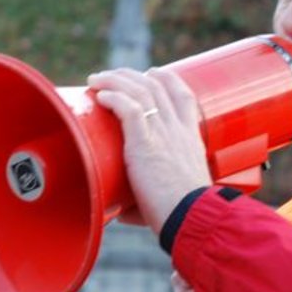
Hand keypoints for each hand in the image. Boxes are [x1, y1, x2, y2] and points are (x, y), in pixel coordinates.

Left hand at [86, 66, 210, 230]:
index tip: (152, 73)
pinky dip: (114, 97)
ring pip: (140, 91)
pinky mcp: (145, 144)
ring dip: (115, 80)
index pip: (183, 96)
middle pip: (156, 86)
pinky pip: (129, 109)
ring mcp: (163, 134)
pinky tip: (101, 95)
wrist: (193, 218)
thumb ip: (145, 199)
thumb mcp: (173, 195)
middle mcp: (178, 130)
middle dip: (131, 75)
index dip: (167, 79)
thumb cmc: (184, 216)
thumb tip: (122, 211)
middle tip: (113, 75)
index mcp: (190, 139)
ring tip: (97, 79)